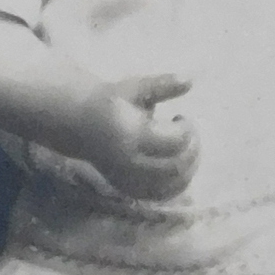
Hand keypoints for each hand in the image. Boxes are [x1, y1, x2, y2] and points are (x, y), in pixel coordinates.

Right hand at [77, 73, 198, 200]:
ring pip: (171, 185)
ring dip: (189, 168)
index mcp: (132, 134)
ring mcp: (129, 179)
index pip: (174, 141)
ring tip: (188, 149)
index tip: (183, 117)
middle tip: (191, 135)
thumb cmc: (111, 102)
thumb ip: (163, 85)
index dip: (188, 130)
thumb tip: (191, 79)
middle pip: (176, 166)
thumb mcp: (135, 88)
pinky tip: (180, 167)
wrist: (81, 124)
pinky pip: (160, 195)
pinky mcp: (129, 189)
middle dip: (192, 150)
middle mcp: (130, 162)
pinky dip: (177, 184)